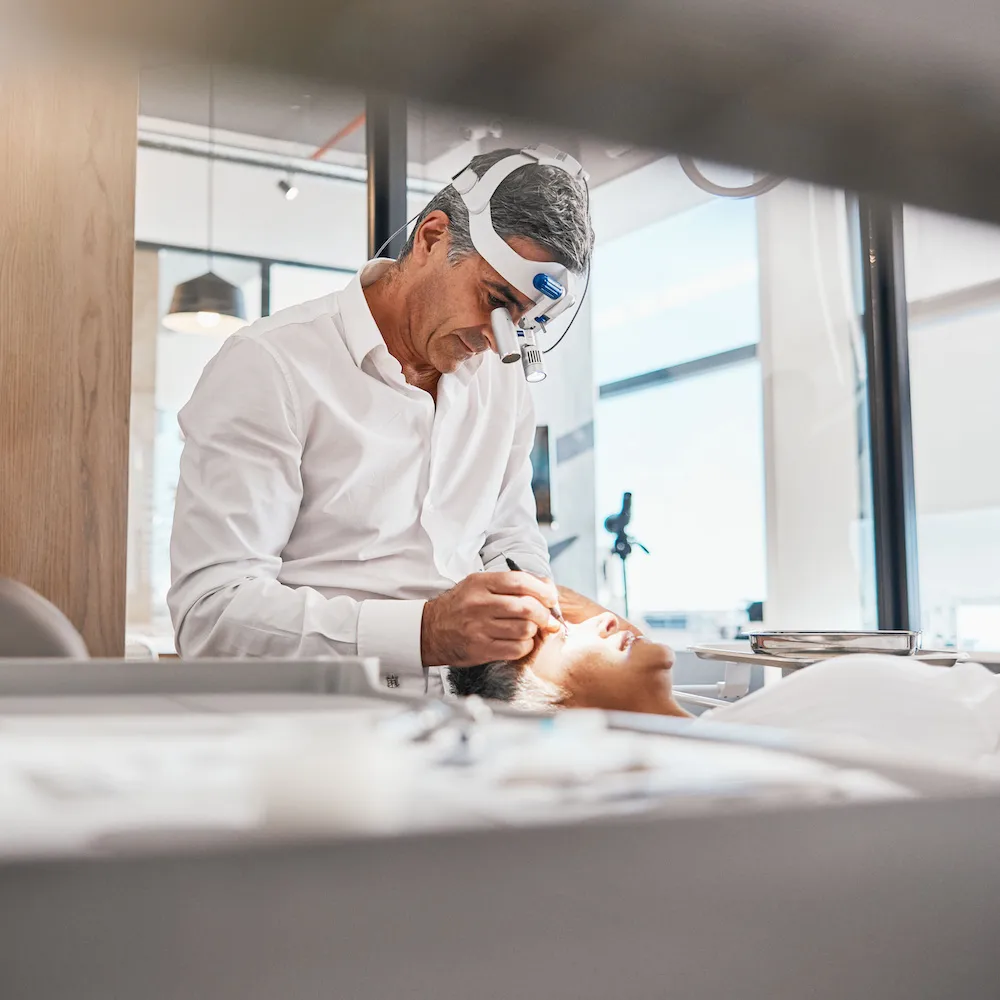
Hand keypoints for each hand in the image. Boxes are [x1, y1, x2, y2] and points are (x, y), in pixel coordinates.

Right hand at [421, 572, 561, 666]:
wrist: (429, 630)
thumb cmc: (460, 606)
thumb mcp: (478, 585)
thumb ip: (510, 584)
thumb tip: (547, 587)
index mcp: (480, 584)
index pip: (520, 582)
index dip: (542, 590)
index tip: (551, 598)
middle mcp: (479, 604)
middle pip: (526, 607)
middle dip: (544, 614)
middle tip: (547, 618)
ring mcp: (479, 628)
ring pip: (524, 629)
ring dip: (534, 631)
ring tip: (528, 629)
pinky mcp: (480, 649)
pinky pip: (516, 649)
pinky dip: (525, 646)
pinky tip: (519, 642)